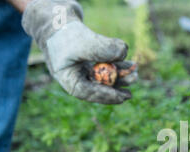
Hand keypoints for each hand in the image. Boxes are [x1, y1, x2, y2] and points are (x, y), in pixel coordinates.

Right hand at [22, 0, 137, 103]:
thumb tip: (124, 53)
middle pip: (101, 87)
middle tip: (134, 78)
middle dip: (119, 83)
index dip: (108, 95)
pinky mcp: (92, 61)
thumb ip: (101, 48)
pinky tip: (131, 63)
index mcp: (69, 80)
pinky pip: (108, 67)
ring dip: (122, 73)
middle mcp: (78, 78)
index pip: (90, 93)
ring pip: (107, 77)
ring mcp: (85, 70)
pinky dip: (119, 64)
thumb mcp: (82, 41)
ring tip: (135, 69)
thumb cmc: (62, 32)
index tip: (124, 96)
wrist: (54, 18)